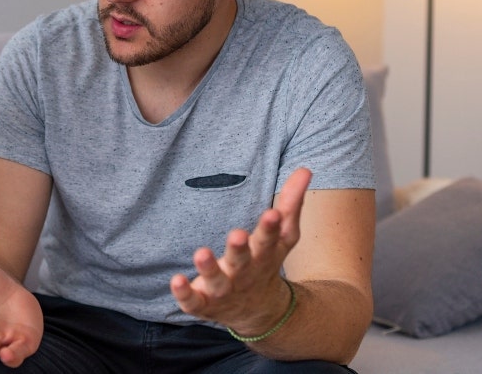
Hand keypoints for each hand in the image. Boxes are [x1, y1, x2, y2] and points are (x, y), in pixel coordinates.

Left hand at [169, 167, 310, 335]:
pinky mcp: (204, 303)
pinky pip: (194, 301)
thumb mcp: (283, 236)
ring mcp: (224, 290)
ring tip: (201, 253)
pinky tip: (176, 280)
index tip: (271, 213)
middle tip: (237, 234)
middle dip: (239, 249)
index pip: (269, 240)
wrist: (258, 312)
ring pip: (217, 281)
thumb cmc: (266, 262)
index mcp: (264, 255)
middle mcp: (244, 273)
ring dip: (209, 268)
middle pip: (242, 260)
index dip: (270, 228)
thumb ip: (290, 204)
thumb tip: (305, 169)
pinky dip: (185, 294)